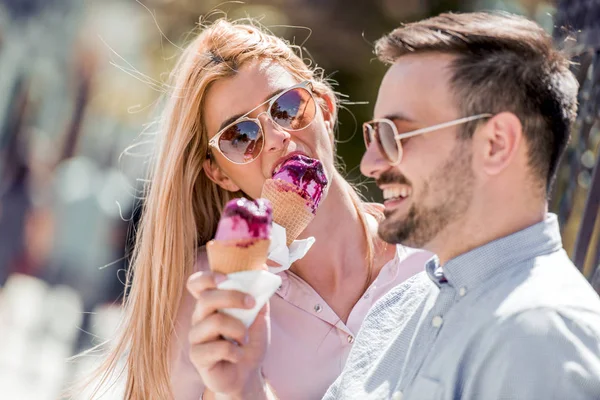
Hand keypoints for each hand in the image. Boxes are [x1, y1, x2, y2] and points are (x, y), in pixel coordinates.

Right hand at [186, 271, 269, 396]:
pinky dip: (235, 351)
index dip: (207, 277)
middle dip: (233, 297)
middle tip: (251, 304)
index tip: (225, 277)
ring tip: (245, 339)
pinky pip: (217, 347)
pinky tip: (237, 355)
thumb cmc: (248, 342)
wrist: (247, 374)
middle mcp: (199, 317)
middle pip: (206, 298)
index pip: (196, 283)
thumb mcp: (259, 316)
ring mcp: (196, 337)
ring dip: (238, 329)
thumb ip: (259, 294)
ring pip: (215, 322)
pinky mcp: (197, 356)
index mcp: (211, 304)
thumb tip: (262, 266)